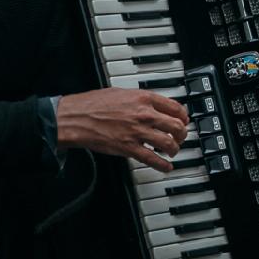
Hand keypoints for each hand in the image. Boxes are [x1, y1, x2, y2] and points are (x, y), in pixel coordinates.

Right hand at [56, 88, 189, 172]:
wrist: (75, 118)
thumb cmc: (92, 104)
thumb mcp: (121, 92)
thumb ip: (140, 99)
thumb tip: (153, 104)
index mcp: (143, 99)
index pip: (175, 107)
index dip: (183, 116)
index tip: (183, 120)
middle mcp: (144, 115)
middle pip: (176, 126)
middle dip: (181, 134)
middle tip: (180, 137)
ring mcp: (137, 132)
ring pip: (168, 143)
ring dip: (174, 149)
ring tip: (173, 151)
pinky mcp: (128, 148)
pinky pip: (152, 159)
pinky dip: (163, 165)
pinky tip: (166, 166)